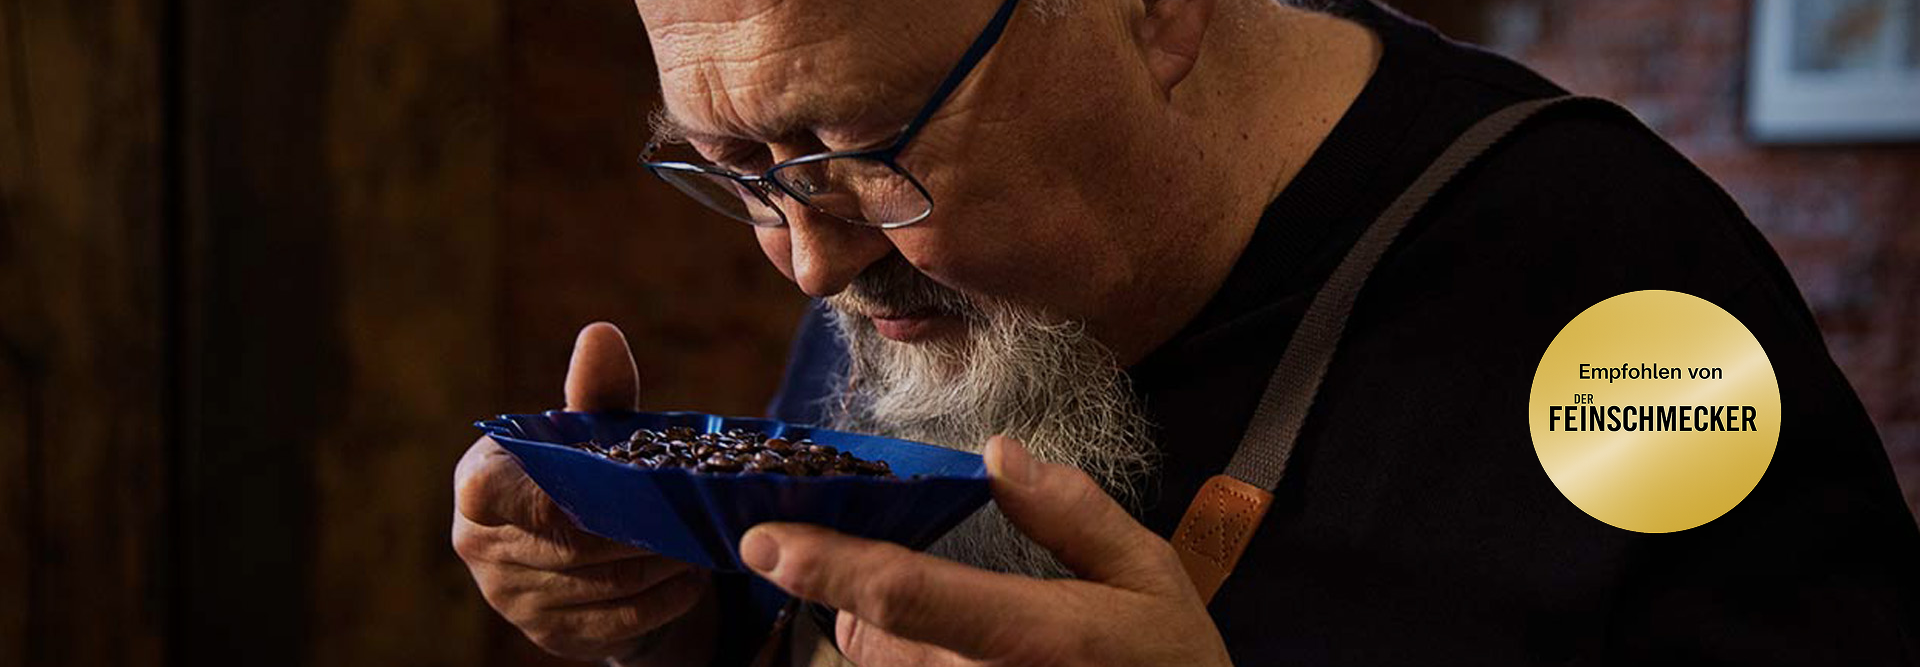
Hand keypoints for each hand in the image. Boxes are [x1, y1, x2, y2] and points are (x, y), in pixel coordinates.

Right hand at [452, 322, 715, 663]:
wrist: (595, 558)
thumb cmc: (586, 477)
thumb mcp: (595, 433)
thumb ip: (597, 390)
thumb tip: (601, 334)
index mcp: (480, 484)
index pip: (489, 493)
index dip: (545, 494)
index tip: (606, 484)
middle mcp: (482, 547)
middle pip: (569, 543)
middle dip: (637, 526)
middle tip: (692, 511)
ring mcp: (513, 600)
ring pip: (602, 583)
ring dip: (661, 562)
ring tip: (700, 537)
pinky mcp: (552, 637)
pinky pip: (620, 621)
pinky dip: (665, 598)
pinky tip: (692, 575)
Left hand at [739, 435, 1232, 666]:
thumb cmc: (1172, 665)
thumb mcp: (1149, 577)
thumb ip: (1072, 514)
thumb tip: (997, 454)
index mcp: (1037, 637)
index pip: (908, 594)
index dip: (829, 565)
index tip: (765, 540)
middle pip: (867, 636)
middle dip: (850, 589)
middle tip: (871, 559)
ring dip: (877, 638)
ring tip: (932, 620)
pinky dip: (907, 666)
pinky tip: (948, 653)